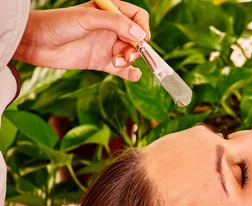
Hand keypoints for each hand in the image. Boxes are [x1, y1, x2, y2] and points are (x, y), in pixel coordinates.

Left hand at [13, 1, 150, 81]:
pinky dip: (130, 73)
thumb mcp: (88, 18)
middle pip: (137, 38)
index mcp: (109, 11)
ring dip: (129, 60)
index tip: (141, 39)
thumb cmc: (58, 24)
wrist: (36, 43)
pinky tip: (134, 76)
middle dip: (136, 48)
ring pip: (131, 54)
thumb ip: (116, 23)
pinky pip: (123, 70)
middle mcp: (111, 28)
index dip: (143, 28)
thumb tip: (141, 35)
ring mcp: (107, 46)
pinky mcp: (102, 62)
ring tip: (116, 62)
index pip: (137, 17)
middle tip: (126, 54)